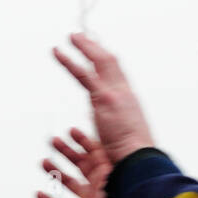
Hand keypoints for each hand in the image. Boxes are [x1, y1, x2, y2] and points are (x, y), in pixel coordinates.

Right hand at [36, 127, 128, 197]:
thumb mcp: (112, 182)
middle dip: (67, 152)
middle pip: (81, 165)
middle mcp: (100, 187)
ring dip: (56, 172)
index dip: (84, 141)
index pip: (96, 153)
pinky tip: (38, 194)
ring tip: (43, 162)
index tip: (71, 131)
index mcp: (109, 176)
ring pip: (70, 183)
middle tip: (53, 140)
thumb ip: (104, 162)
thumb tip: (100, 139)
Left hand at [53, 33, 154, 162]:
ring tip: (71, 37)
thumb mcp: (125, 135)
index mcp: (128, 101)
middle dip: (94, 48)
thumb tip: (110, 128)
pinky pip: (85, 75)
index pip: (116, 74)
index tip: (95, 51)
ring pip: (99, 62)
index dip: (105, 61)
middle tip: (79, 37)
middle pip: (109, 62)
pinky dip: (70, 61)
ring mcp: (115, 94)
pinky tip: (59, 52)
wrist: (138, 161)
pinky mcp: (105, 99)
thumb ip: (115, 126)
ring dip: (85, 47)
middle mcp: (124, 93)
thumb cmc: (131, 155)